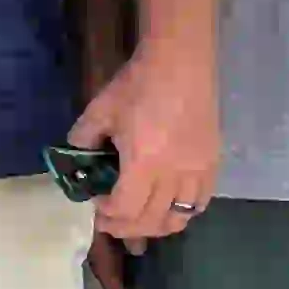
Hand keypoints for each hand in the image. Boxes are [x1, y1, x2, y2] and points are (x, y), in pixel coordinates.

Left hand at [72, 41, 216, 246]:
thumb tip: (76, 157)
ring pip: (179, 219)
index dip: (109, 215)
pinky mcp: (213, 163)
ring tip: (140, 218)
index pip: (126, 209)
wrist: (181, 61)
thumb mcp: (100, 108)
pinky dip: (182, 212)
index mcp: (144, 163)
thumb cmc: (138, 82)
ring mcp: (198, 171)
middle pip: (152, 221)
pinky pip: (200, 203)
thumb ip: (83, 137)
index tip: (97, 206)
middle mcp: (174, 175)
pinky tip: (168, 204)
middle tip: (111, 221)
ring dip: (156, 225)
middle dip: (127, 227)